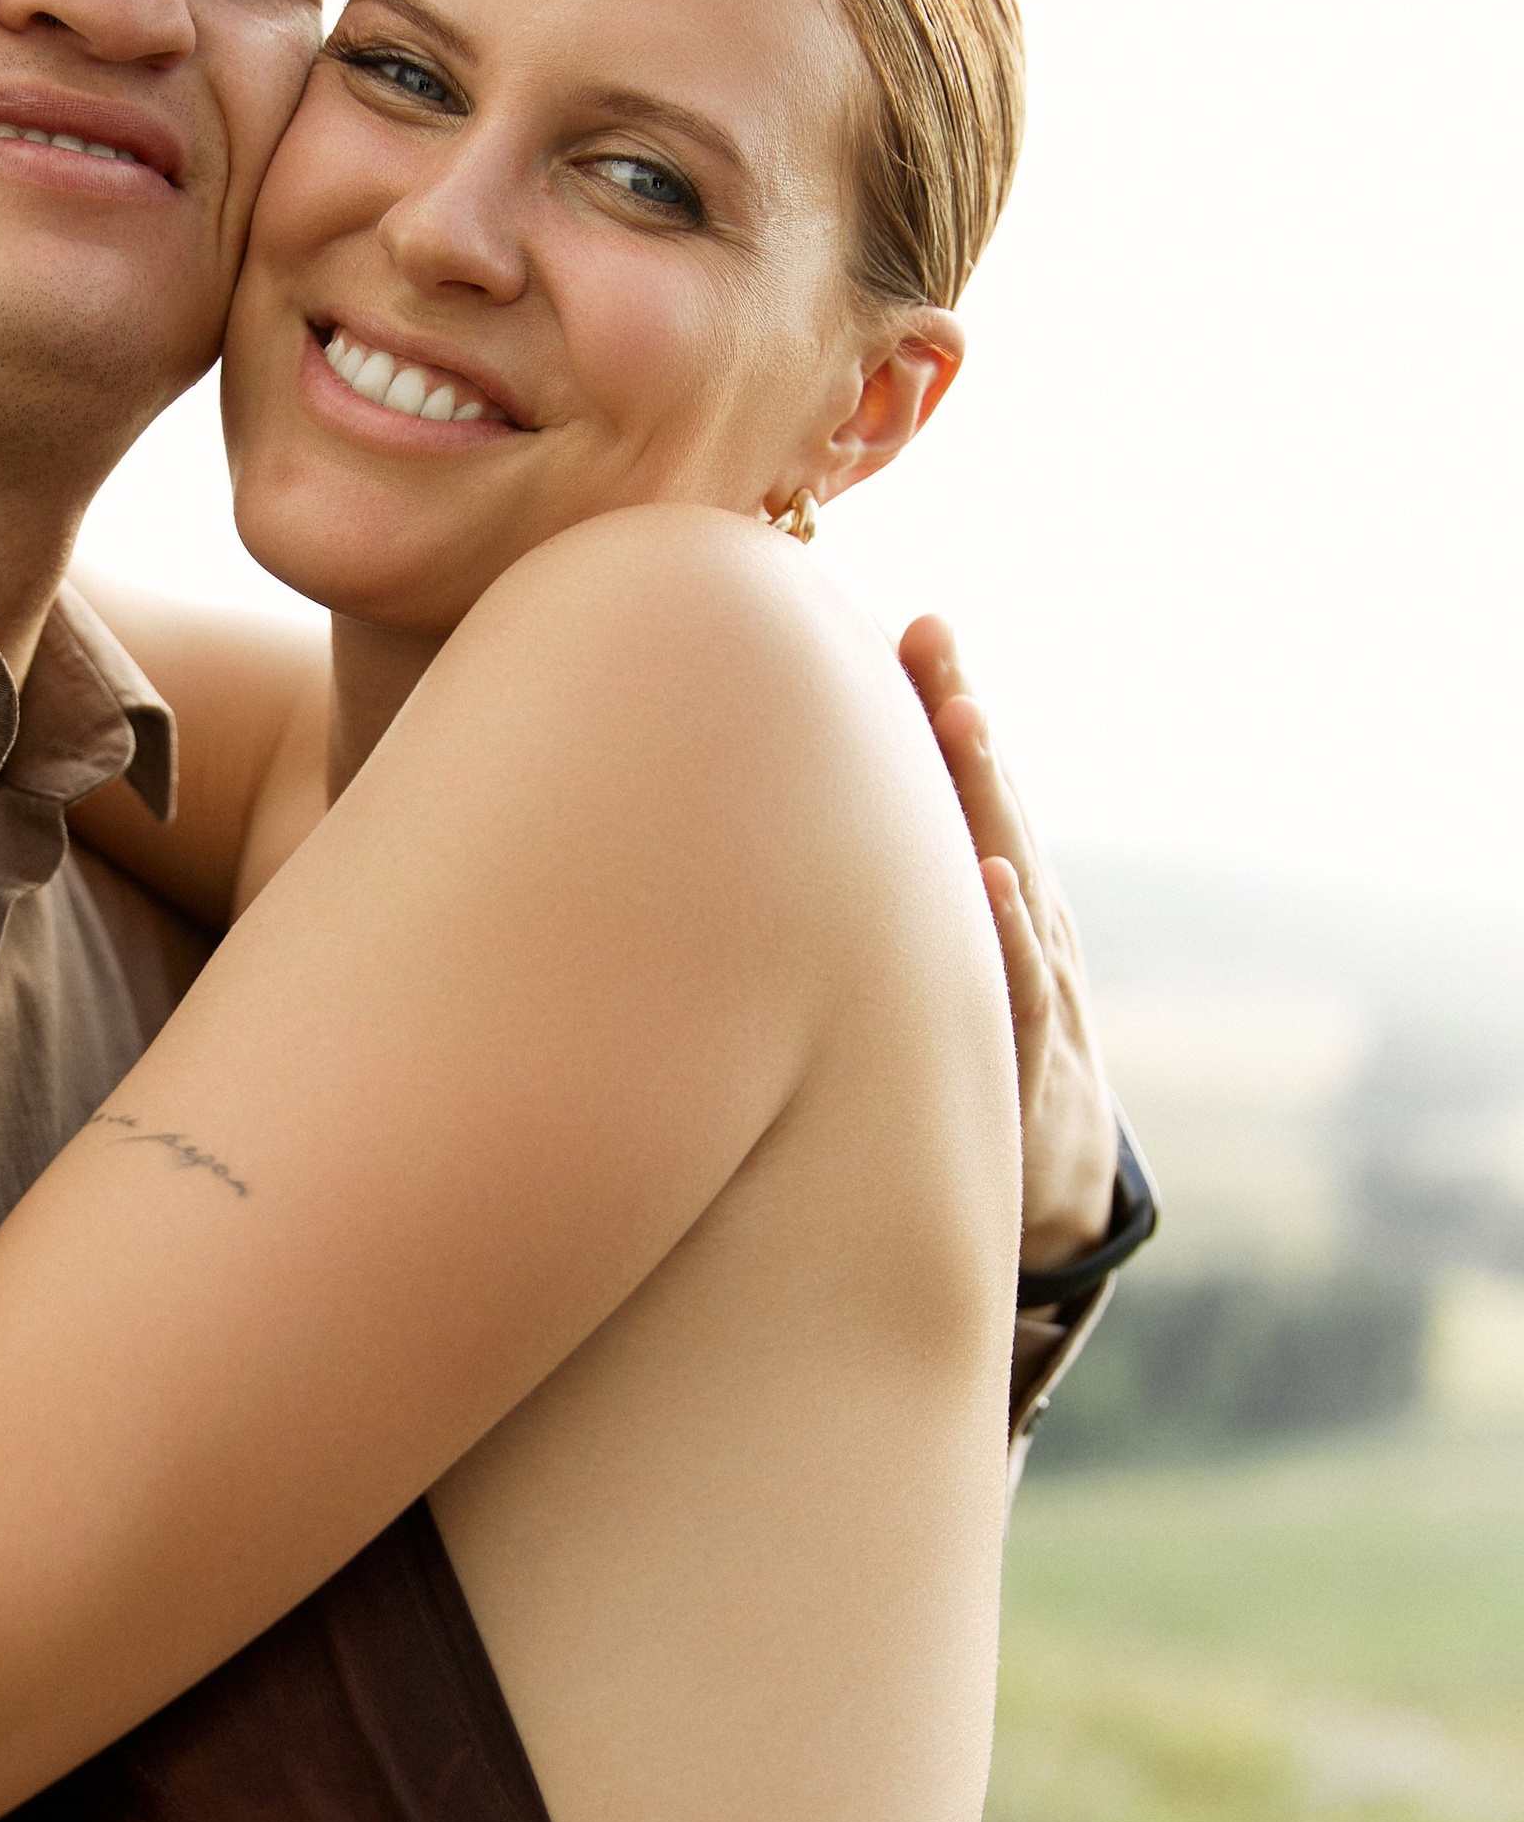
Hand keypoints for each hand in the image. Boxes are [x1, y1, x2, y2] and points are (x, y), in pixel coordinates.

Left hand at [900, 619, 1120, 1273]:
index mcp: (985, 907)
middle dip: (960, 720)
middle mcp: (1016, 929)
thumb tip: (775, 847)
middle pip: (989, 808)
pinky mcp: (1032, 1064)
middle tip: (932, 633)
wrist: (1047, 1197)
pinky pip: (1021, 992)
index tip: (908, 624)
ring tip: (964, 716)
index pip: (962, 793)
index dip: (939, 708)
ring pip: (1009, 877)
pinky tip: (995, 879)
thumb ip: (882, 916)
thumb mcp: (924, 989)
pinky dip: (1010, 934)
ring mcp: (1030, 988)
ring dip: (989, 795)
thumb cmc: (971, 1071)